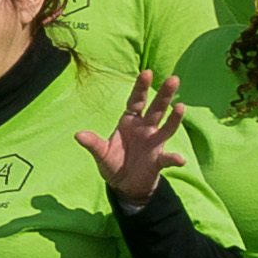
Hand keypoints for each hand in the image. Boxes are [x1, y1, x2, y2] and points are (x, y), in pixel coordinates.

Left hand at [82, 69, 183, 200]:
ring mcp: (154, 143)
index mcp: (130, 121)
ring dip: (175, 119)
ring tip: (180, 107)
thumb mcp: (101, 153)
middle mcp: (145, 129)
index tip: (147, 72)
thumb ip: (93, 144)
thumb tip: (78, 135)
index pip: (136, 101)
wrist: (125, 185)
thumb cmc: (113, 163)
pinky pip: (167, 158)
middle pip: (157, 109)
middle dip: (164, 95)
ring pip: (167, 128)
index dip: (141, 88)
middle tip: (174, 79)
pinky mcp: (158, 161)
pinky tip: (180, 160)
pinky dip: (174, 159)